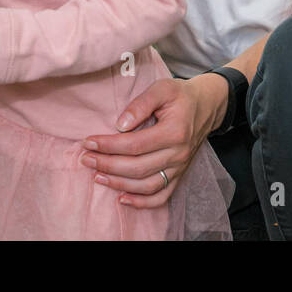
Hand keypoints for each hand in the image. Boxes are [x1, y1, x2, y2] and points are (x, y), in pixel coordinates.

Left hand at [79, 73, 228, 207]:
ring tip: (97, 176)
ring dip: (119, 184)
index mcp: (174, 131)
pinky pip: (161, 196)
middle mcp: (178, 153)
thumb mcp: (162, 89)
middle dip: (107, 165)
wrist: (206, 106)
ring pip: (146, 185)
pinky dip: (142, 202)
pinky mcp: (179, 175)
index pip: (134, 144)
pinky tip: (122, 199)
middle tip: (86, 159)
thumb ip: (141, 104)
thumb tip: (120, 125)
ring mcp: (180, 167)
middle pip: (137, 167)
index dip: (108, 145)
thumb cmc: (180, 95)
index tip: (88, 142)